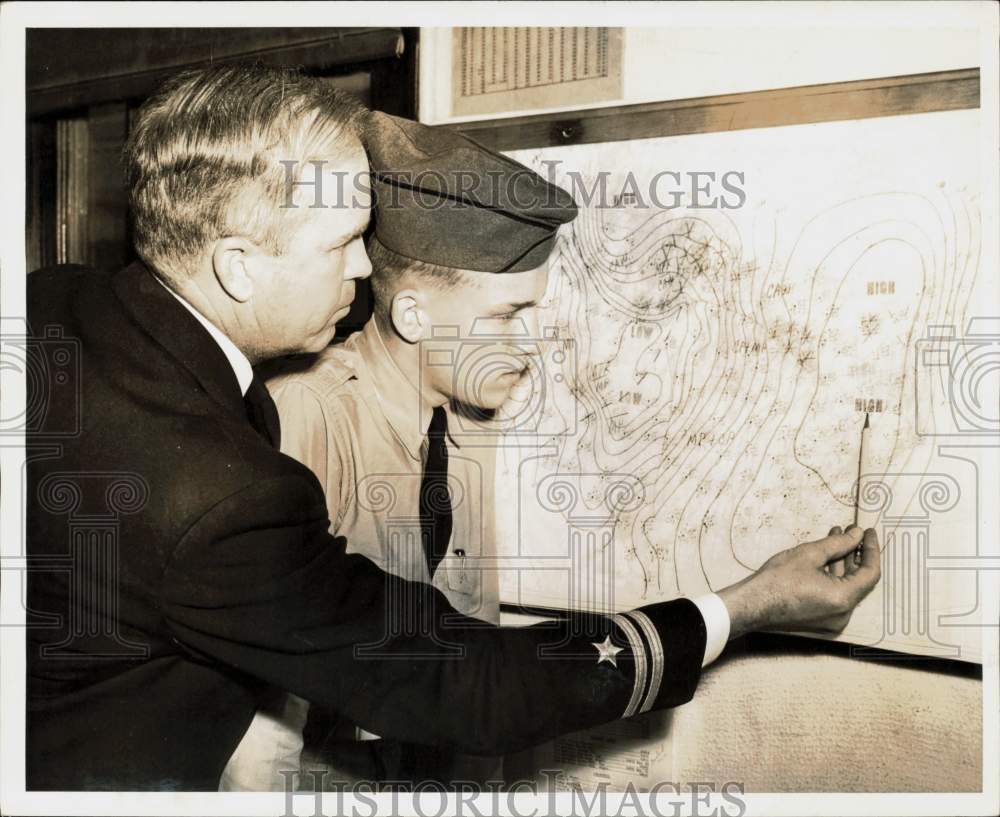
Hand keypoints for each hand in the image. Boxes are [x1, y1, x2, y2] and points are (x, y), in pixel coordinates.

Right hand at [717, 525, 880, 638]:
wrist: (752, 604)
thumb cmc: (776, 580)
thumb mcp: (810, 554)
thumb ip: (839, 543)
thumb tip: (857, 535)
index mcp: (843, 599)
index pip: (870, 573)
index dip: (872, 550)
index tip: (869, 533)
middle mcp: (843, 613)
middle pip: (859, 580)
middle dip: (856, 553)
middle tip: (852, 532)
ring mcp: (832, 619)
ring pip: (846, 586)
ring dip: (843, 562)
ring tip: (836, 538)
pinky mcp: (821, 619)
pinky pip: (835, 594)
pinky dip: (833, 576)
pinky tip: (825, 557)